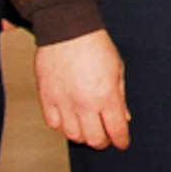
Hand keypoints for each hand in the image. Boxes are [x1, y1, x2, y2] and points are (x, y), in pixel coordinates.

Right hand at [33, 31, 130, 148]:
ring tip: (88, 126)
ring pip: (73, 136)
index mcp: (106, 95)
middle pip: (94, 139)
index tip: (122, 142)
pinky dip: (63, 126)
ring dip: (83, 135)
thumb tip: (123, 118)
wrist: (68, 29)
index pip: (116, 130)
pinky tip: (70, 119)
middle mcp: (84, 104)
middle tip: (106, 136)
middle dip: (103, 141)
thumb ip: (120, 96)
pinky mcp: (47, 100)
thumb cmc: (94, 44)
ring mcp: (64, 103)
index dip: (121, 140)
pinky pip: (54, 125)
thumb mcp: (117, 68)